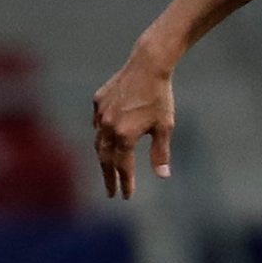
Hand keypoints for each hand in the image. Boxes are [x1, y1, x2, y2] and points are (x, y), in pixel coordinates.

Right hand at [93, 57, 174, 198]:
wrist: (148, 65)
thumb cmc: (160, 97)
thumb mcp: (164, 126)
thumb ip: (160, 153)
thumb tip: (163, 176)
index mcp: (124, 135)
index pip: (122, 167)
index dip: (125, 183)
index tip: (125, 196)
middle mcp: (108, 127)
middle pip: (105, 159)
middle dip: (109, 177)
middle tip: (111, 192)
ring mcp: (100, 113)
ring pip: (98, 141)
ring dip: (103, 158)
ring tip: (108, 169)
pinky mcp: (98, 101)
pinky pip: (97, 123)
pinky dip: (100, 134)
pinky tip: (105, 139)